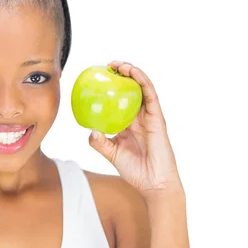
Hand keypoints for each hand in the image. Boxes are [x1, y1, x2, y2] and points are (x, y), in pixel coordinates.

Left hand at [88, 61, 183, 199]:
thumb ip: (100, 142)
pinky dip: (142, 80)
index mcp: (128, 123)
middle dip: (121, 73)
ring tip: (119, 64)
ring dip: (132, 72)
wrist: (153, 183)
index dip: (111, 87)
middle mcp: (140, 116)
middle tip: (108, 66)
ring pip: (142, 87)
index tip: (99, 77)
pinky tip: (132, 72)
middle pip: (131, 89)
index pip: (120, 100)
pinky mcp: (158, 117)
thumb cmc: (135, 170)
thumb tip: (90, 129)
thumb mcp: (111, 154)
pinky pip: (150, 94)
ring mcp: (149, 115)